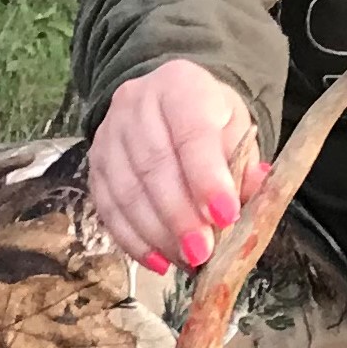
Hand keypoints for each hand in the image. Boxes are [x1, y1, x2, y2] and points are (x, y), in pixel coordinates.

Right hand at [89, 60, 262, 272]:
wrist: (167, 102)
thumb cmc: (209, 119)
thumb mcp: (237, 129)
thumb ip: (245, 164)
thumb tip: (251, 199)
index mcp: (180, 86)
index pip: (191, 133)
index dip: (207, 177)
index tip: (225, 216)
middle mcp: (136, 104)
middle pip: (154, 165)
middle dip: (180, 216)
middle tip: (203, 252)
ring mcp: (109, 134)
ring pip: (127, 191)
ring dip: (158, 234)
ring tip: (187, 262)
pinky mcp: (95, 165)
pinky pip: (108, 208)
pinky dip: (134, 241)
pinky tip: (159, 261)